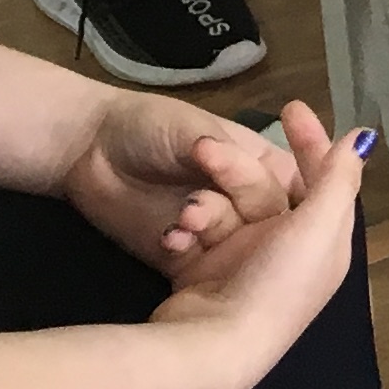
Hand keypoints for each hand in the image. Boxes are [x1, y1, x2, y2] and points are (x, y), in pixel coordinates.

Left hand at [62, 92, 300, 274]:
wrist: (88, 149)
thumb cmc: (150, 126)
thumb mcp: (197, 129)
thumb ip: (232, 153)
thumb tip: (269, 163)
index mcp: (257, 163)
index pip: (295, 182)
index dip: (300, 192)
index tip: (289, 197)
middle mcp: (242, 199)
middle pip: (268, 215)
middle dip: (241, 206)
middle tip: (201, 200)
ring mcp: (214, 229)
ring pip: (236, 241)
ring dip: (213, 227)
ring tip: (183, 218)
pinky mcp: (183, 253)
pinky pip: (199, 261)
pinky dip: (187, 247)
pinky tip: (169, 237)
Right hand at [143, 101, 362, 376]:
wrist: (209, 352)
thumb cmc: (276, 285)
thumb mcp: (318, 227)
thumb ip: (339, 177)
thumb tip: (364, 137)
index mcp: (324, 241)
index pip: (324, 178)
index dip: (311, 141)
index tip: (289, 107)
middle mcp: (287, 251)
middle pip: (265, 189)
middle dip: (234, 170)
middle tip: (205, 148)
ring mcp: (242, 264)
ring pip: (223, 209)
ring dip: (203, 205)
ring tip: (190, 213)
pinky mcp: (202, 275)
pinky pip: (194, 235)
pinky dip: (184, 230)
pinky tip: (175, 233)